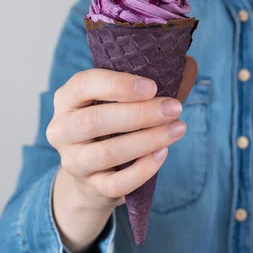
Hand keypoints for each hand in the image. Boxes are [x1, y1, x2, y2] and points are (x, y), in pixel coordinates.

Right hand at [46, 57, 197, 252]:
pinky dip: (142, 170)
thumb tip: (190, 65)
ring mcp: (73, 161)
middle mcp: (62, 129)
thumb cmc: (114, 124)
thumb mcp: (125, 101)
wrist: (93, 174)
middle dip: (140, 114)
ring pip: (106, 153)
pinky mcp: (91, 188)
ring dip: (147, 140)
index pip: (85, 84)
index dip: (119, 85)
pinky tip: (163, 154)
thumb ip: (153, 85)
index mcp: (68, 98)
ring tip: (178, 129)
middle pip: (95, 121)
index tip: (153, 86)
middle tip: (174, 108)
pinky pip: (116, 183)